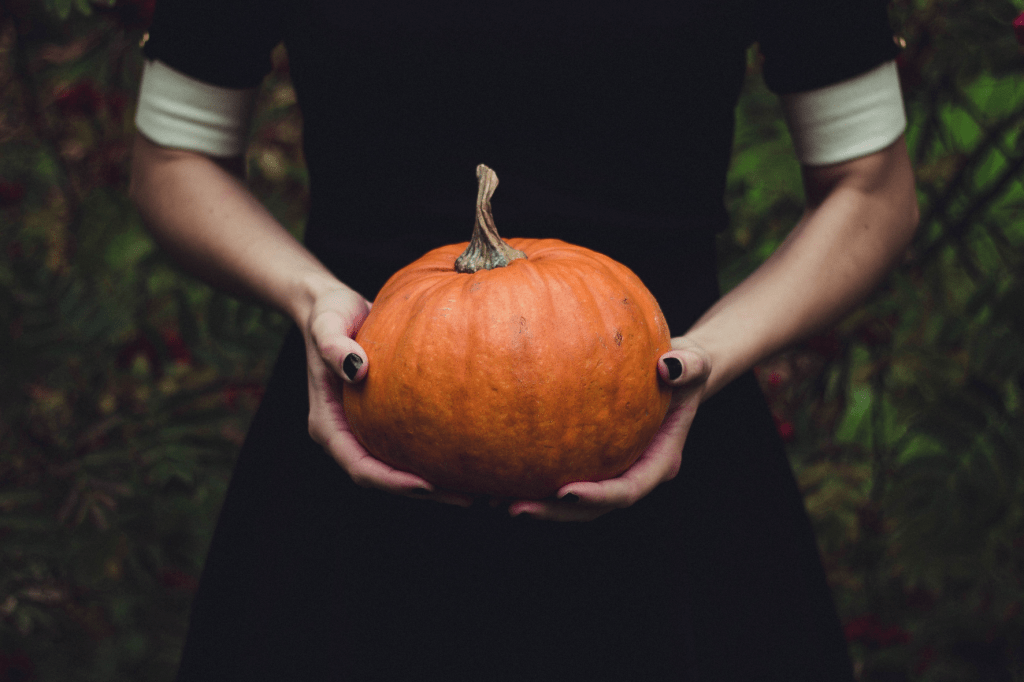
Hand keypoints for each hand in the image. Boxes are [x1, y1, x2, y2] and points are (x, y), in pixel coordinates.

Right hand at [304, 287, 472, 506]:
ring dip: (439, 482)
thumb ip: (334, 345)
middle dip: (426, 493)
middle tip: (470, 498)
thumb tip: (357, 369)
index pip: (360, 467)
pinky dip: (440, 455)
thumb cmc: (329, 314)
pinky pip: (414, 445)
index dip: (392, 482)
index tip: (426, 485)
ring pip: (402, 468)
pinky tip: (475, 453)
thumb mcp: (327, 324)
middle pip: (386, 478)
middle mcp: (348, 435)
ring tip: (482, 488)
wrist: (335, 308)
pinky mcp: (387, 420)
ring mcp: (368, 430)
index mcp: (329, 426)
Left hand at [506, 338, 711, 521]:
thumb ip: (689, 366)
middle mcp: (631, 473)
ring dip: (535, 505)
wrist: (672, 373)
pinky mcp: (587, 460)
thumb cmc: (683, 366)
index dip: (598, 498)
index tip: (566, 492)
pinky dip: (529, 477)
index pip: (628, 490)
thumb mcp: (695, 361)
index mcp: (658, 462)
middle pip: (592, 509)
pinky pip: (557, 474)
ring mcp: (608, 471)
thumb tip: (668, 366)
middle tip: (514, 509)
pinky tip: (494, 472)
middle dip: (554, 513)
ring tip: (492, 501)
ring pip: (570, 502)